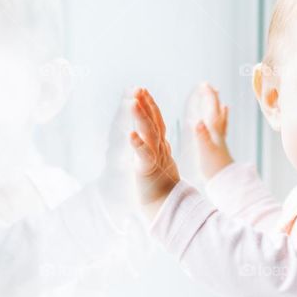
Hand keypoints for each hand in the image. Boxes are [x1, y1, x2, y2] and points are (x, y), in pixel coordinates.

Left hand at [129, 87, 179, 207]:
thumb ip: (155, 147)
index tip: (143, 90)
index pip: (156, 122)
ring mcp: (155, 158)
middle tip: (138, 88)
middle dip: (146, 105)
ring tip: (133, 102)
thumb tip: (147, 136)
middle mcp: (159, 149)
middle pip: (154, 123)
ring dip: (141, 117)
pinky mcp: (148, 170)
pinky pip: (144, 155)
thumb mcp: (158, 162)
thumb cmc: (161, 187)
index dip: (150, 105)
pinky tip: (131, 134)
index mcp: (161, 147)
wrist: (165, 207)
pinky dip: (138, 144)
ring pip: (149, 134)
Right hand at [193, 82, 233, 180]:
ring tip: (221, 104)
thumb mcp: (205, 150)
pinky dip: (218, 127)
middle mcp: (218, 133)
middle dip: (213, 99)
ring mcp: (219, 140)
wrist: (225, 181)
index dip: (208, 96)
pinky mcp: (219, 148)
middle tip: (210, 87)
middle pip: (217, 111)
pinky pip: (219, 133)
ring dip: (219, 111)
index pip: (212, 109)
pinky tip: (216, 129)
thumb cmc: (214, 167)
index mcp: (214, 130)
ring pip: (220, 121)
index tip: (204, 84)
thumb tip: (198, 121)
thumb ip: (201, 135)